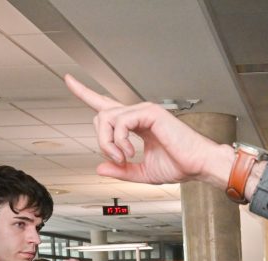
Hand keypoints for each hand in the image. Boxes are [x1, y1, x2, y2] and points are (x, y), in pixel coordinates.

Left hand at [66, 74, 228, 186]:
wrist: (198, 166)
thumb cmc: (180, 165)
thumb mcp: (142, 172)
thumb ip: (121, 170)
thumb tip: (100, 168)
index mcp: (137, 124)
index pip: (107, 105)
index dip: (85, 92)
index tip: (69, 80)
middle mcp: (139, 114)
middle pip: (101, 115)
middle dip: (101, 140)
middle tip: (117, 159)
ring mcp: (144, 110)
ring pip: (106, 118)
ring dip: (109, 143)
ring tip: (124, 157)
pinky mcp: (149, 112)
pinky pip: (120, 122)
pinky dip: (119, 140)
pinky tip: (130, 151)